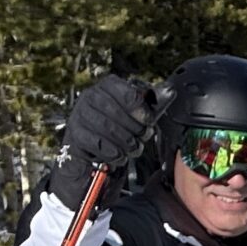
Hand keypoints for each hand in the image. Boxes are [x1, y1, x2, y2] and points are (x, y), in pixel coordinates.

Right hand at [49, 73, 158, 206]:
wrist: (93, 157)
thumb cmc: (118, 133)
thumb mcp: (135, 118)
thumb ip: (150, 107)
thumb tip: (171, 92)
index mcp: (107, 87)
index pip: (126, 91)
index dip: (140, 107)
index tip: (149, 121)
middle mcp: (90, 97)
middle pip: (116, 111)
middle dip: (135, 128)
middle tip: (143, 138)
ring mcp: (80, 115)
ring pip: (107, 127)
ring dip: (126, 142)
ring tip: (133, 149)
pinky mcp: (75, 135)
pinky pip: (97, 143)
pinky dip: (114, 153)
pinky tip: (119, 156)